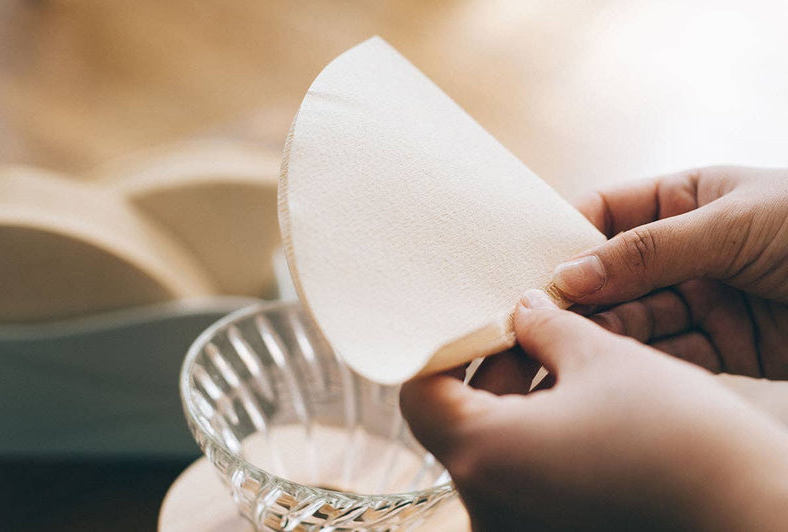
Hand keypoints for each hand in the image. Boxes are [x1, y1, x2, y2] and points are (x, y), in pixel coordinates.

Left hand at [401, 292, 787, 530]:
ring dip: (519, 397)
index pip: (422, 393)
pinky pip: (523, 476)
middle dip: (494, 366)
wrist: (752, 518)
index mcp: (486, 457)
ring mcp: (516, 529)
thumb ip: (548, 328)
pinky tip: (578, 400)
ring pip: (495, 447)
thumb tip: (525, 309)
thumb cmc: (681, 438)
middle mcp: (487, 507)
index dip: (446, 347)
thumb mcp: (607, 359)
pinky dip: (537, 435)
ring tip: (562, 353)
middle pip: (460, 419)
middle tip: (531, 325)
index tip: (478, 319)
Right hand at [552, 167, 787, 378]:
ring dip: (607, 331)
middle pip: (615, 273)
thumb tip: (569, 274)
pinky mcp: (727, 345)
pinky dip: (645, 362)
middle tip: (543, 317)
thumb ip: (648, 252)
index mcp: (685, 201)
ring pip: (638, 318)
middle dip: (582, 295)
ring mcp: (705, 299)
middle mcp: (687, 251)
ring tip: (575, 344)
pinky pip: (674, 354)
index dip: (572, 238)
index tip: (539, 268)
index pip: (608, 214)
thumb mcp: (729, 225)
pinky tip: (617, 367)